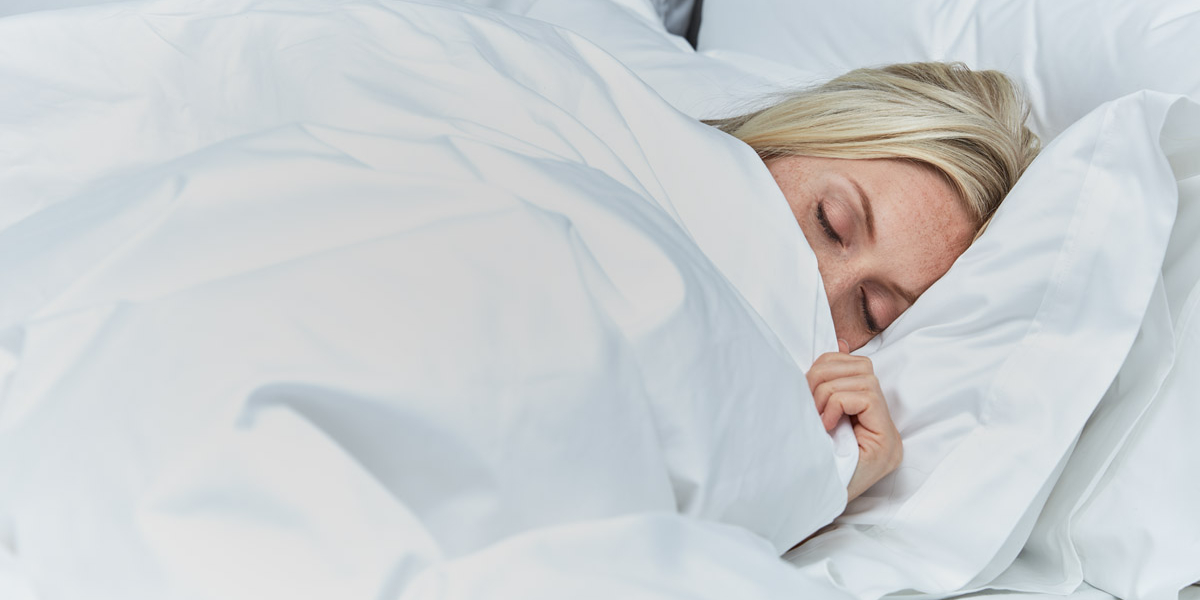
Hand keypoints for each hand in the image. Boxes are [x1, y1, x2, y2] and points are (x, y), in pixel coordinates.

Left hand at [807, 339, 902, 501]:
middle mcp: (884, 424)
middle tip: (808, 405)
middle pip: (861, 367)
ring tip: (816, 418)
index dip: (826, 368)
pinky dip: (837, 404)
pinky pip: (865, 396)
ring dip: (828, 392)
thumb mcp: (814, 413)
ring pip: (863, 378)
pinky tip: (826, 426)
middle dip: (824, 376)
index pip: (855, 365)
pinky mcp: (887, 443)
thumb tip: (839, 343)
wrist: (802, 502)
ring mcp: (889, 435)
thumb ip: (828, 383)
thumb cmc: (805, 458)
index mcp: (867, 415)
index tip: (806, 393)